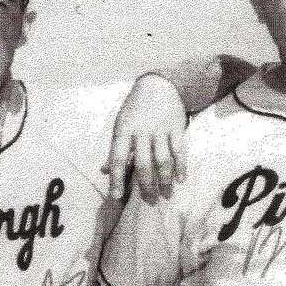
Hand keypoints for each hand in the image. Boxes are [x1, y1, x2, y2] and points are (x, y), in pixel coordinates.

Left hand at [104, 73, 187, 201]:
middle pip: (143, 164)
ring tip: (166, 194)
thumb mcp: (120, 125)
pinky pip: (179, 151)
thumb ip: (114, 149)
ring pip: (163, 160)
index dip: (116, 179)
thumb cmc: (135, 109)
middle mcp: (142, 131)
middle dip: (146, 186)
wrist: (159, 85)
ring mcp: (160, 130)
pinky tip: (181, 180)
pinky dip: (181, 167)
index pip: (117, 159)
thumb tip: (105, 171)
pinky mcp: (176, 128)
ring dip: (165, 181)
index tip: (116, 197)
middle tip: (150, 201)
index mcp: (124, 131)